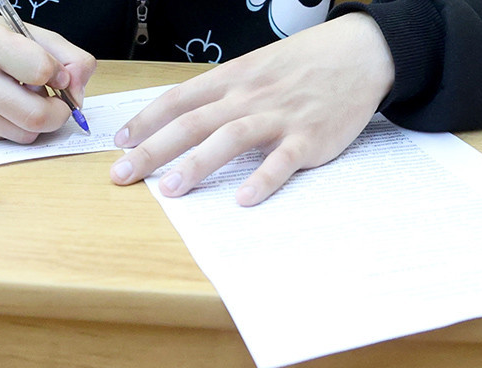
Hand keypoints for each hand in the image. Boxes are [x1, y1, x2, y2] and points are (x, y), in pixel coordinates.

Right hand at [0, 15, 95, 142]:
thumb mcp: (35, 34)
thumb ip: (71, 58)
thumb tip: (78, 96)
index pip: (41, 71)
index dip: (60, 75)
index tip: (57, 73)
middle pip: (36, 116)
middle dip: (59, 113)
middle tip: (58, 102)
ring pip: (26, 134)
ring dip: (39, 121)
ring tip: (27, 99)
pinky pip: (10, 139)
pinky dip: (19, 126)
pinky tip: (9, 107)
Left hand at [110, 12, 393, 205]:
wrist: (361, 52)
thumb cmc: (303, 63)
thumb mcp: (255, 67)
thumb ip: (222, 93)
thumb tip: (182, 117)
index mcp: (232, 79)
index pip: (178, 99)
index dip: (146, 121)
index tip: (120, 143)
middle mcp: (249, 97)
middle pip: (192, 123)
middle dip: (153, 150)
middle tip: (123, 174)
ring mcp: (279, 116)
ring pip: (230, 138)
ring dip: (197, 165)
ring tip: (170, 190)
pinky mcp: (309, 137)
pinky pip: (282, 161)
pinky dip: (263, 180)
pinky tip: (243, 199)